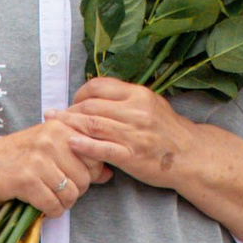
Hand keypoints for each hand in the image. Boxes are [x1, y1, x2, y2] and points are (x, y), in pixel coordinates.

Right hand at [0, 118, 108, 215]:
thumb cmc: (17, 157)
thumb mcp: (50, 149)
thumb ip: (80, 158)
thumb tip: (109, 173)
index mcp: (60, 127)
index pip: (95, 155)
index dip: (88, 172)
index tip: (70, 175)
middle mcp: (51, 139)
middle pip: (86, 178)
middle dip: (75, 191)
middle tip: (56, 190)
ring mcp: (38, 158)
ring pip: (72, 194)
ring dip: (62, 204)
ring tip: (49, 198)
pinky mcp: (26, 179)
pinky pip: (54, 205)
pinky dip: (50, 212)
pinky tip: (41, 206)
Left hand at [60, 77, 189, 189]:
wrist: (190, 155)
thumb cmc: (168, 130)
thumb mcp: (150, 104)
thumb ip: (126, 98)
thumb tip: (97, 94)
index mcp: (138, 94)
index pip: (99, 86)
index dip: (80, 93)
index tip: (73, 102)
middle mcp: (135, 111)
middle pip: (91, 105)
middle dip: (69, 111)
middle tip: (55, 116)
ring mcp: (133, 134)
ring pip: (93, 124)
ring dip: (69, 125)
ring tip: (52, 126)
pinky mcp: (132, 156)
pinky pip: (102, 148)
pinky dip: (83, 145)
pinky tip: (70, 143)